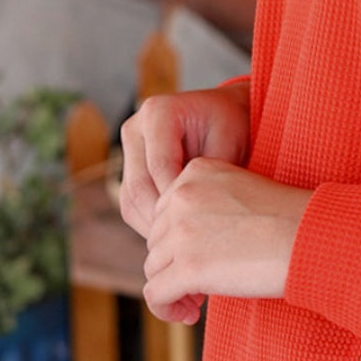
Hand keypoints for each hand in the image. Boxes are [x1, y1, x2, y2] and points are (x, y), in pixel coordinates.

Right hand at [119, 84, 251, 238]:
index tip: (199, 224)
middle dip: (163, 218)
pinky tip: (173, 239)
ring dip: (153, 226)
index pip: (160, 165)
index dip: (177, 198)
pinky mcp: (129, 170)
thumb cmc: (231, 126)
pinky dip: (150, 224)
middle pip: (139, 185)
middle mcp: (135, 129)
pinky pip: (132, 204)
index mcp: (158, 113)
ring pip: (131, 199)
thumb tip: (198, 215)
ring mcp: (129, 151)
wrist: (224, 115)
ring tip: (181, 247)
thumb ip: (210, 174)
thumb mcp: (228, 143)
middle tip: (187, 244)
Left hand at [142, 157, 311, 324]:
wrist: (313, 236)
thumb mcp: (242, 194)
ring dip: (172, 289)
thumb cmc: (289, 220)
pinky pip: (155, 294)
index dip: (178, 241)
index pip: (164, 211)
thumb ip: (207, 206)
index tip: (202, 259)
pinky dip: (166, 309)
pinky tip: (190, 316)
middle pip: (156, 240)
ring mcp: (182, 231)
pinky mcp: (187, 267)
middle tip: (201, 288)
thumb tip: (180, 247)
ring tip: (197, 304)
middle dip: (174, 266)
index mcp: (196, 172)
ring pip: (153, 268)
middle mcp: (182, 196)